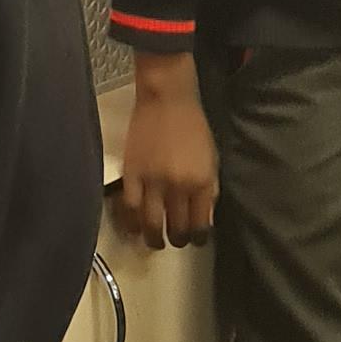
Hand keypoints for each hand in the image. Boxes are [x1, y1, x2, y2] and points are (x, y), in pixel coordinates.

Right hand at [115, 58, 217, 246]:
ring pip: (150, 223)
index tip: (196, 240)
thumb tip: (205, 218)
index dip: (198, 238)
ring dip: (153, 238)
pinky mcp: (131, 174)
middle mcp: (178, 186)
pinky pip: (128, 208)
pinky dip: (130, 223)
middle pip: (176, 228)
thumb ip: (208, 190)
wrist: (167, 99)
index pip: (201, 224)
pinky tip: (133, 229)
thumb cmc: (193, 127)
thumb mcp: (211, 159)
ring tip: (154, 242)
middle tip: (174, 240)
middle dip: (177, 240)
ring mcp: (153, 181)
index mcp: (201, 182)